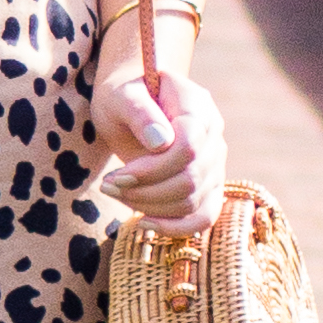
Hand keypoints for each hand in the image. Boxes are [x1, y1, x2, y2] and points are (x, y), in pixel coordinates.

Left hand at [89, 53, 226, 239]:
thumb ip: (139, 112)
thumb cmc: (124, 96)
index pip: (188, 147)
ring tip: (116, 193)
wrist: (133, 102)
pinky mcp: (209, 184)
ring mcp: (216, 161)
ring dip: (149, 206)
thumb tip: (160, 142)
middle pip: (190, 179)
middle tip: (107, 186)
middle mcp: (214, 134)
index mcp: (197, 106)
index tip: (116, 176)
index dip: (152, 169)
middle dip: (144, 191)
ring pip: (193, 200)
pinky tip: (144, 222)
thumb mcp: (120, 96)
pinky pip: (205, 215)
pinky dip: (176, 227)